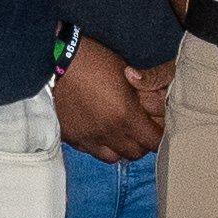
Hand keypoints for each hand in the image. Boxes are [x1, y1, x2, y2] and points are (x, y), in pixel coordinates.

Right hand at [53, 37, 160, 165]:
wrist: (58, 59)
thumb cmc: (96, 60)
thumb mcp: (127, 73)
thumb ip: (142, 95)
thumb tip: (153, 109)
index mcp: (125, 117)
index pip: (153, 142)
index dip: (159, 136)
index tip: (157, 129)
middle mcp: (108, 132)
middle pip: (135, 154)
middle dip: (141, 143)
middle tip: (140, 129)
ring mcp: (88, 138)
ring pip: (113, 157)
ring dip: (120, 148)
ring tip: (119, 132)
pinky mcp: (71, 137)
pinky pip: (91, 152)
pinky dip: (98, 146)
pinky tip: (98, 131)